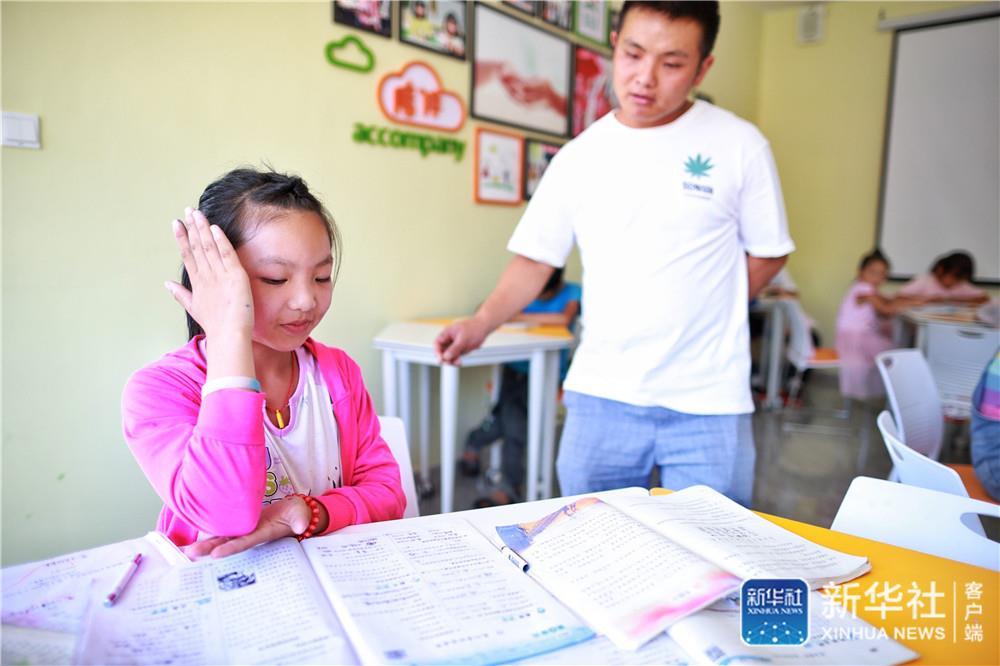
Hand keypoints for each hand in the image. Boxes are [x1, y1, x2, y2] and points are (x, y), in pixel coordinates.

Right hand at [164, 208, 252, 338]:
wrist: (228, 335)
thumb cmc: (215, 324)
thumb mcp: (194, 307)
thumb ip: (180, 294)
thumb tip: (166, 284)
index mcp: (197, 282)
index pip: (188, 255)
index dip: (182, 238)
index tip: (176, 223)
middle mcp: (206, 276)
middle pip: (196, 247)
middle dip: (191, 227)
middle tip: (187, 210)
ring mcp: (219, 275)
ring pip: (208, 247)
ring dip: (203, 228)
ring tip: (197, 213)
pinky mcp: (235, 276)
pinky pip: (227, 254)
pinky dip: (220, 241)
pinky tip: (215, 228)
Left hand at [183, 496, 323, 558]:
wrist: (295, 512)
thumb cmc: (298, 514)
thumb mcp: (301, 516)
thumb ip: (300, 520)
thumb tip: (301, 526)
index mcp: (263, 534)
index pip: (245, 542)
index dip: (231, 548)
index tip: (215, 554)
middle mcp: (250, 535)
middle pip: (227, 544)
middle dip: (208, 549)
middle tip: (189, 554)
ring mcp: (245, 530)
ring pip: (221, 538)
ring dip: (204, 545)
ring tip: (184, 551)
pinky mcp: (242, 524)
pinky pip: (224, 530)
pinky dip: (210, 534)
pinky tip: (194, 538)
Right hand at [434, 316, 489, 364]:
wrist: (483, 328)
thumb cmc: (473, 329)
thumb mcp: (463, 339)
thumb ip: (454, 348)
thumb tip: (445, 357)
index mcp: (447, 333)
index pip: (437, 344)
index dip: (437, 352)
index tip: (441, 359)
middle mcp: (449, 340)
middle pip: (441, 351)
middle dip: (444, 358)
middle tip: (449, 363)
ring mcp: (454, 345)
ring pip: (448, 356)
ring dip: (451, 361)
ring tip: (457, 363)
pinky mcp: (460, 350)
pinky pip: (455, 357)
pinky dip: (456, 361)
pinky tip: (459, 362)